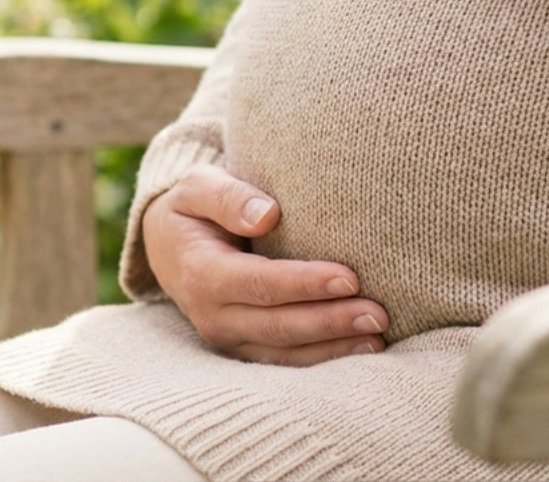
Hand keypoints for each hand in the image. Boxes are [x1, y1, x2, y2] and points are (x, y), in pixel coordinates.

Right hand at [142, 165, 388, 365]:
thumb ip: (229, 197)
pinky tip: (361, 348)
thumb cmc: (194, 208)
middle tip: (378, 314)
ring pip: (284, 351)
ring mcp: (227, 337)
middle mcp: (212, 314)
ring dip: (333, 347)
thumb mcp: (199, 187)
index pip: (260, 283)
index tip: (349, 277)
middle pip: (278, 324)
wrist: (170, 244)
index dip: (305, 284)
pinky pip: (284, 360)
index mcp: (202, 273)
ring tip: (378, 336)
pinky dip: (323, 358)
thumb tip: (267, 216)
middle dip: (330, 321)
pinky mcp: (243, 346)